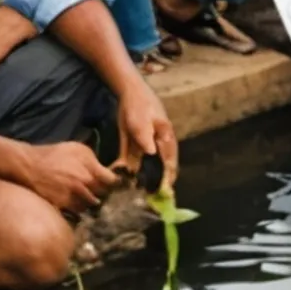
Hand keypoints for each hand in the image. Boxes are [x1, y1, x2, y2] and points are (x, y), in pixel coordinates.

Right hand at [11, 140, 121, 213]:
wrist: (30, 165)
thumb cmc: (55, 154)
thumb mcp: (78, 149)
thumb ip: (95, 161)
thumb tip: (106, 171)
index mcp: (90, 171)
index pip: (112, 182)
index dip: (115, 183)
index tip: (114, 183)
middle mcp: (83, 186)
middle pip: (103, 196)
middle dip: (105, 193)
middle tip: (103, 191)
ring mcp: (72, 198)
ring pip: (91, 206)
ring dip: (92, 202)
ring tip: (89, 197)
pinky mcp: (62, 206)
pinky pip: (77, 212)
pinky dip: (79, 208)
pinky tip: (77, 202)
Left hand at [113, 78, 179, 195]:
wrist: (128, 92)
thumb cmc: (139, 104)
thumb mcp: (141, 118)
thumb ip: (145, 135)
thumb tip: (151, 152)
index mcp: (165, 138)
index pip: (169, 162)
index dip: (168, 177)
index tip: (164, 192)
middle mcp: (157, 145)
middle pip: (159, 167)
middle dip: (155, 182)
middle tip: (149, 197)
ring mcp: (145, 147)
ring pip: (144, 166)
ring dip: (140, 178)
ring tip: (135, 193)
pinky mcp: (134, 146)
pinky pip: (131, 161)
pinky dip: (127, 169)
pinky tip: (120, 177)